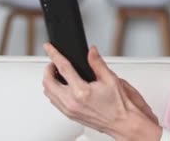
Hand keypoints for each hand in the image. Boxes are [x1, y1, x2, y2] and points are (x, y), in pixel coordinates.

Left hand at [42, 43, 159, 139]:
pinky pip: (54, 102)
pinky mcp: (69, 115)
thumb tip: (91, 51)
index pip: (63, 68)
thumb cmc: (118, 105)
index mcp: (81, 92)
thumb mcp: (110, 79)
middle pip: (48, 82)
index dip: (54, 54)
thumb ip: (98, 63)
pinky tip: (61, 87)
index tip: (49, 47)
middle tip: (54, 62)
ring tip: (57, 73)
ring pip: (48, 93)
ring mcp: (69, 110)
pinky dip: (53, 92)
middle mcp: (72, 102)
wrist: (122, 122)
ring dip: (48, 81)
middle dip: (48, 69)